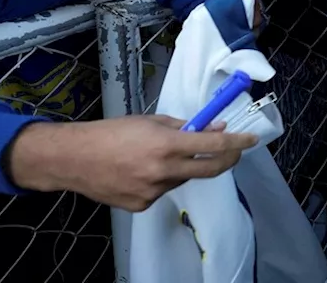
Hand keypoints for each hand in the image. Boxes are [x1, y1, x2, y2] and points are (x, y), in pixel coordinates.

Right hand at [8, 116, 258, 212]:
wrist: (74, 159)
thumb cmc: (111, 132)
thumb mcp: (149, 121)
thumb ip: (183, 126)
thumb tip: (214, 128)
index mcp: (166, 144)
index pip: (214, 144)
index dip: (237, 142)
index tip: (252, 140)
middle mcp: (163, 170)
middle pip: (210, 169)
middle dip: (227, 159)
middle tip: (232, 151)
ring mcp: (153, 191)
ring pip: (183, 179)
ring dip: (183, 167)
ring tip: (157, 156)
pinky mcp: (142, 205)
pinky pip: (163, 191)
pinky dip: (161, 180)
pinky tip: (139, 172)